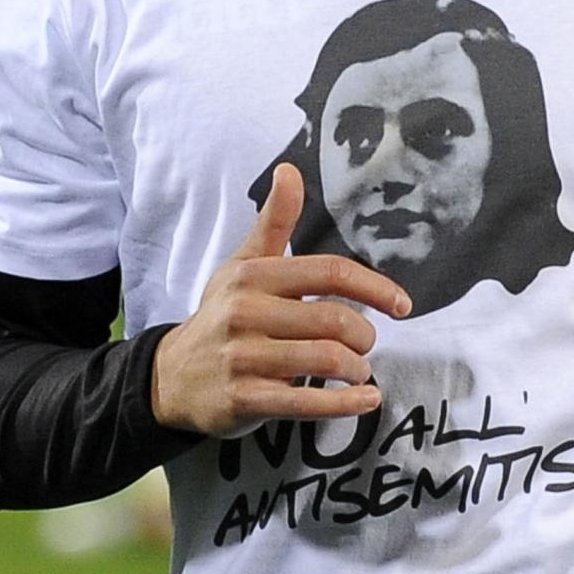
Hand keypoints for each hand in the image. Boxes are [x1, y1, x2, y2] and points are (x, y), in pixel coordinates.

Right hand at [149, 162, 409, 435]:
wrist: (171, 376)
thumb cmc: (221, 316)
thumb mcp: (242, 266)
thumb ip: (274, 222)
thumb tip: (290, 170)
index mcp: (252, 276)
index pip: (329, 273)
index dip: (374, 287)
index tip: (401, 304)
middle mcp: (245, 313)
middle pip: (334, 320)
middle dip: (365, 335)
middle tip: (365, 344)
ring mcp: (243, 358)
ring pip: (327, 360)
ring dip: (356, 369)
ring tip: (356, 370)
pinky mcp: (244, 399)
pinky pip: (307, 403)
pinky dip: (347, 404)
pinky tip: (365, 400)